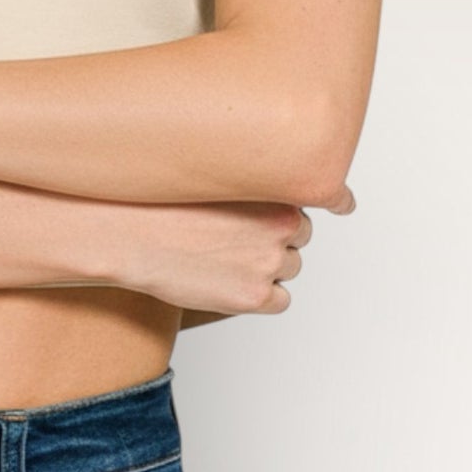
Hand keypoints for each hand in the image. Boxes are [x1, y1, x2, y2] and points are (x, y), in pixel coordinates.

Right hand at [125, 183, 354, 315]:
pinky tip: (230, 281)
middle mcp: (282, 224)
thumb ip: (252, 179)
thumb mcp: (215, 172)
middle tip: (240, 236)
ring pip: (291, 268)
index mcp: (276, 188)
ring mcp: (270, 262)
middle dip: (280, 237)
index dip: (333, 199)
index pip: (325, 195)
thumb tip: (278, 189)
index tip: (342, 202)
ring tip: (225, 257)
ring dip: (269, 266)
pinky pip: (279, 299)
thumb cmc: (162, 200)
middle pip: (302, 235)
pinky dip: (262, 295)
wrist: (129, 234)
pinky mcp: (255, 296)